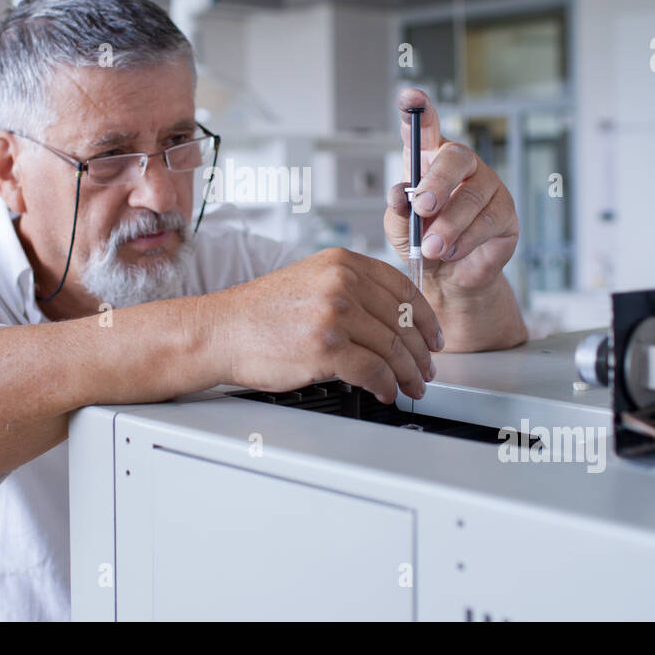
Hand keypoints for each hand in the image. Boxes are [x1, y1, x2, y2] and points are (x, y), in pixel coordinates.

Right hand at [206, 247, 443, 403]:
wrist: (221, 331)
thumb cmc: (259, 314)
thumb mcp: (310, 281)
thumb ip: (350, 289)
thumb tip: (390, 319)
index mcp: (341, 262)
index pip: (403, 288)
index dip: (425, 318)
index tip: (433, 337)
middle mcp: (341, 282)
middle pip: (402, 321)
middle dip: (421, 353)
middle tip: (426, 370)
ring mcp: (334, 313)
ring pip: (393, 348)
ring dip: (408, 374)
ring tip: (412, 386)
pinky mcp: (326, 347)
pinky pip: (374, 371)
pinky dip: (386, 385)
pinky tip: (386, 392)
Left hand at [384, 88, 519, 296]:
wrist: (445, 277)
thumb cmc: (421, 242)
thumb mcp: (399, 227)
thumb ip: (397, 210)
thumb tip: (401, 195)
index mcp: (429, 159)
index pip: (425, 127)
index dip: (418, 110)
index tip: (409, 97)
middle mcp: (461, 166)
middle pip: (456, 157)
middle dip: (437, 182)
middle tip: (422, 207)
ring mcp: (487, 185)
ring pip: (471, 198)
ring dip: (448, 226)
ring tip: (432, 248)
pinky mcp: (505, 212)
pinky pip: (487, 223)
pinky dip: (465, 241)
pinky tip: (453, 251)